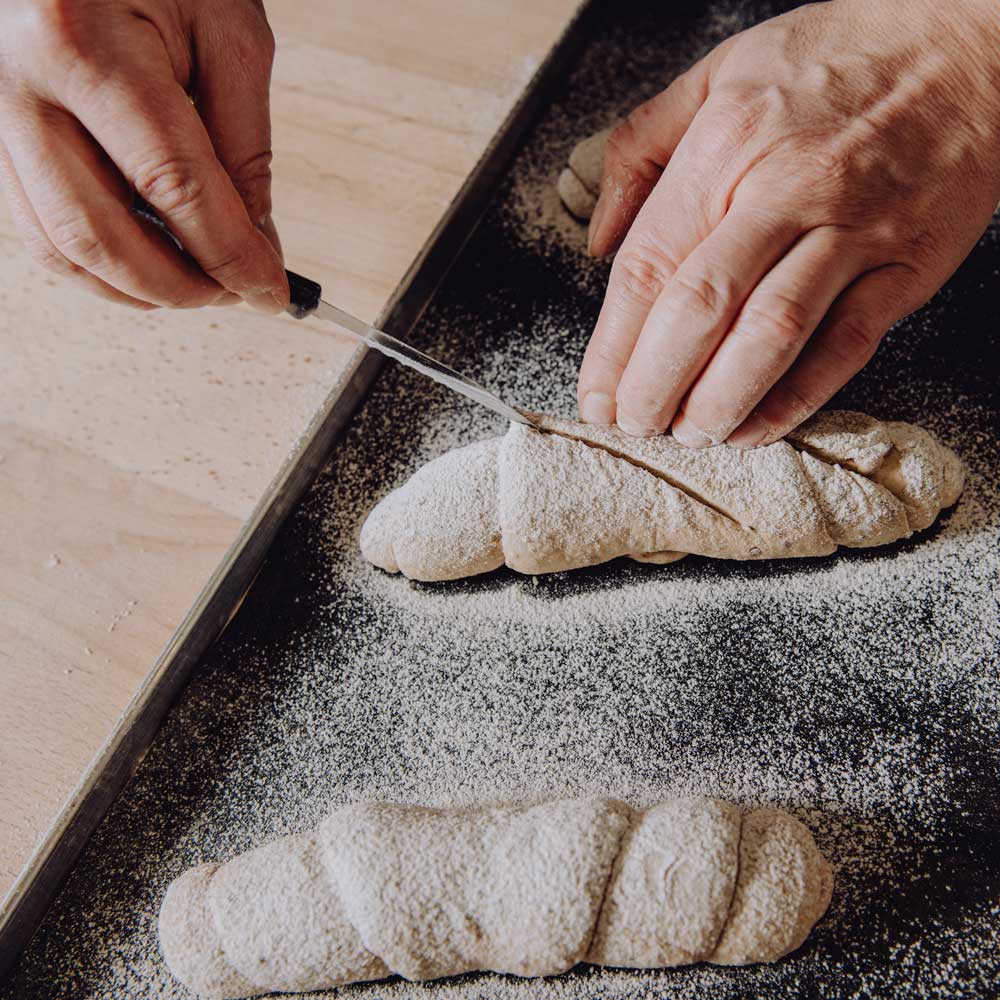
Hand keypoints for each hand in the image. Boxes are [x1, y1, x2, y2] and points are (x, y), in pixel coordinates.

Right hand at [0, 0, 287, 311]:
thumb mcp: (228, 33)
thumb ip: (244, 146)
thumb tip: (255, 243)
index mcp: (80, 42)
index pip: (171, 184)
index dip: (228, 254)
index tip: (269, 290)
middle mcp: (20, 82)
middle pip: (101, 234)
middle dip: (181, 285)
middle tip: (236, 293)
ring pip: (61, 246)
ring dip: (139, 287)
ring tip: (201, 285)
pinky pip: (39, 229)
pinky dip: (101, 266)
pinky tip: (151, 264)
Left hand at [577, 0, 999, 446]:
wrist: (968, 43)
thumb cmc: (836, 60)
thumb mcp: (717, 73)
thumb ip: (640, 148)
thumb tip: (600, 236)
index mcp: (726, 148)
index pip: (650, 266)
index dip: (613, 345)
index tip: (595, 393)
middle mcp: (784, 192)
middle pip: (701, 309)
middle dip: (654, 383)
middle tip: (632, 423)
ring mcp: (850, 233)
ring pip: (770, 335)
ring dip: (719, 400)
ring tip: (688, 434)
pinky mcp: (904, 267)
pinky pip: (843, 347)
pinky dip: (794, 399)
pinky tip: (756, 426)